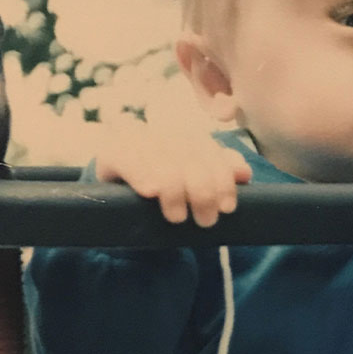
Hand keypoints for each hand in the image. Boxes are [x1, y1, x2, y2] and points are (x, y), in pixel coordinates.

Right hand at [95, 122, 251, 226]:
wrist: (120, 200)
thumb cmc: (166, 195)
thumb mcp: (196, 186)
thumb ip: (220, 173)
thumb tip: (243, 172)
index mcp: (186, 137)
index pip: (210, 150)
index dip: (222, 179)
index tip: (228, 207)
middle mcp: (162, 132)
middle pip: (188, 156)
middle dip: (202, 191)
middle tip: (206, 221)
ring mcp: (134, 139)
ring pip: (160, 158)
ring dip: (173, 190)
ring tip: (177, 217)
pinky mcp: (110, 152)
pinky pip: (125, 159)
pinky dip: (140, 174)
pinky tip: (150, 191)